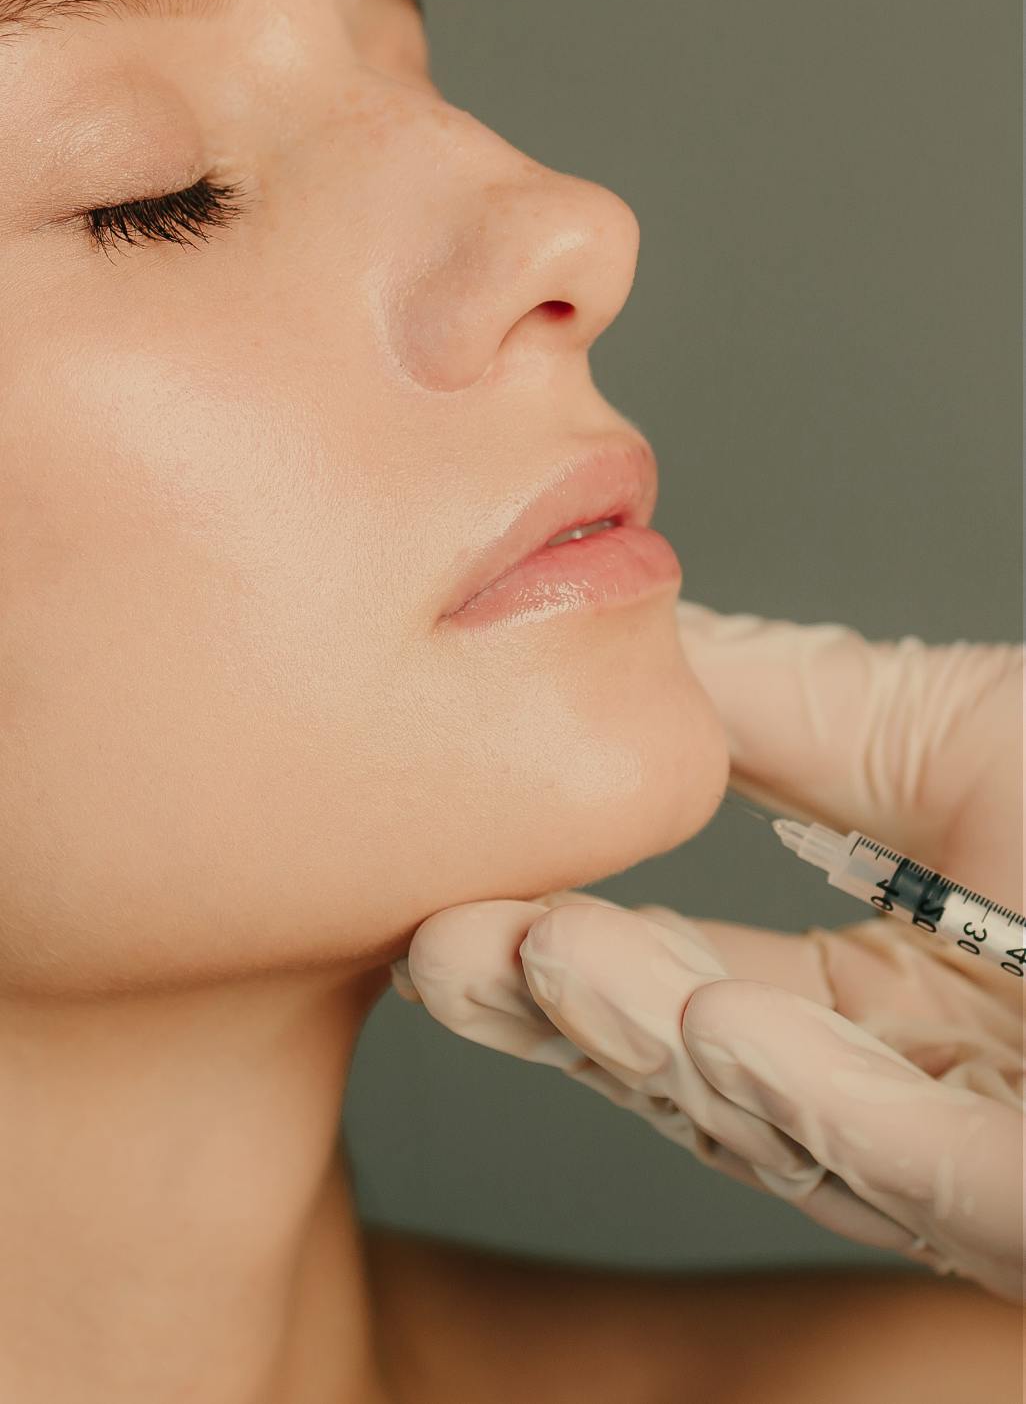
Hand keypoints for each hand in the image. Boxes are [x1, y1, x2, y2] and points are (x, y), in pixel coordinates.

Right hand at [390, 602, 1024, 1303]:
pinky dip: (807, 1101)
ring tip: (518, 956)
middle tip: (440, 950)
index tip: (452, 893)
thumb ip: (771, 707)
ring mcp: (970, 1155)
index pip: (687, 981)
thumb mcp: (937, 730)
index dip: (564, 945)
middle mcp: (901, 1085)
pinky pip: (918, 1168)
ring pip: (780, 1123)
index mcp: (877, 988)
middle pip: (701, 1069)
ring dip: (644, 1043)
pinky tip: (705, 1025)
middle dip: (562, 1015)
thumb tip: (621, 653)